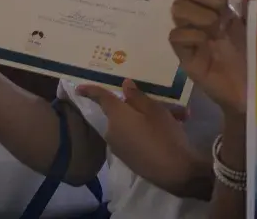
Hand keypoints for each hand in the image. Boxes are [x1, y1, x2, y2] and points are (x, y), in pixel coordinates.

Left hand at [76, 79, 207, 198]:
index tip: (80, 88)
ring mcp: (119, 147)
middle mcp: (112, 131)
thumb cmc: (164, 135)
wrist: (174, 173)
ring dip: (148, 120)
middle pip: (121, 112)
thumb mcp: (155, 110)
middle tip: (162, 104)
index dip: (91, 90)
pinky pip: (134, 138)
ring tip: (176, 117)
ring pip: (131, 125)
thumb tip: (124, 85)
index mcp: (116, 116)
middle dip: (140, 106)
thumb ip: (137, 96)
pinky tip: (170, 131)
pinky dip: (147, 132)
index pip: (101, 98)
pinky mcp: (128, 158)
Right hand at [169, 0, 256, 116]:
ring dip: (199, 14)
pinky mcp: (184, 56)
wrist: (252, 92)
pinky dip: (192, 34)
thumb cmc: (255, 58)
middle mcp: (202, 16)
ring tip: (216, 31)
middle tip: (224, 11)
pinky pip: (175, 35)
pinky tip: (207, 44)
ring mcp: (191, 35)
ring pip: (177, 7)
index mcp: (220, 7)